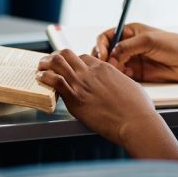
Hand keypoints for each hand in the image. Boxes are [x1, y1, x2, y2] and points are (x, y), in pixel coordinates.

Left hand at [37, 49, 158, 144]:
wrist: (135, 121)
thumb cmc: (138, 107)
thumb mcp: (130, 85)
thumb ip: (118, 81)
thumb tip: (118, 83)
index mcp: (104, 68)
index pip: (83, 57)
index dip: (73, 61)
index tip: (68, 66)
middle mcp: (91, 72)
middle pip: (67, 55)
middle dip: (55, 57)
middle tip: (49, 62)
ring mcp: (82, 83)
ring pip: (57, 63)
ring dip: (45, 64)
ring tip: (39, 68)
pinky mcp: (75, 98)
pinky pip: (54, 81)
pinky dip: (45, 77)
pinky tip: (40, 78)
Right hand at [98, 22, 177, 82]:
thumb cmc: (173, 45)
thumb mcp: (148, 41)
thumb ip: (127, 47)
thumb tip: (111, 56)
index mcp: (130, 32)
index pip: (107, 37)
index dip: (101, 45)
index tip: (103, 55)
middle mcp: (129, 45)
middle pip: (106, 52)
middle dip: (104, 58)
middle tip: (108, 65)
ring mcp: (133, 59)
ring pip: (113, 65)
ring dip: (112, 68)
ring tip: (121, 70)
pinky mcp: (137, 73)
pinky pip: (122, 75)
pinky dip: (121, 76)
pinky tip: (129, 75)